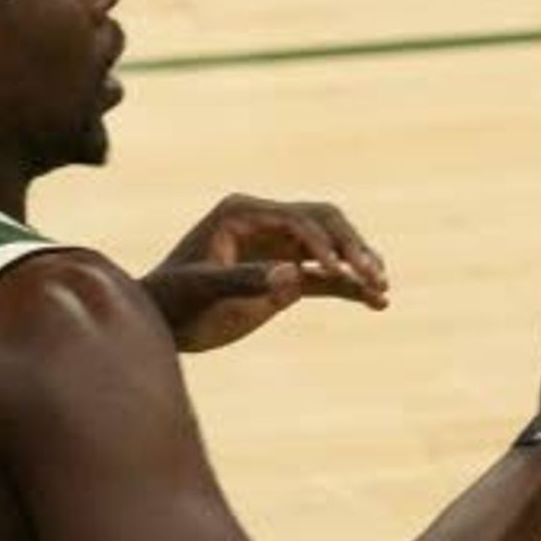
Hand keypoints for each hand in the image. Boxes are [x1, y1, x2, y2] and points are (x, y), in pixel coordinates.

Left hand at [142, 194, 391, 353]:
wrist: (158, 327)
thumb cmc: (171, 304)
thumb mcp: (201, 291)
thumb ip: (244, 280)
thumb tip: (294, 276)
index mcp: (243, 213)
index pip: (298, 218)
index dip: (321, 242)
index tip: (337, 270)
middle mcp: (267, 223)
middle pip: (326, 223)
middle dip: (352, 248)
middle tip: (372, 274)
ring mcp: (279, 248)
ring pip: (334, 247)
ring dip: (358, 265)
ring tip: (382, 288)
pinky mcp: (286, 275)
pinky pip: (327, 277)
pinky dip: (350, 287)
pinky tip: (376, 302)